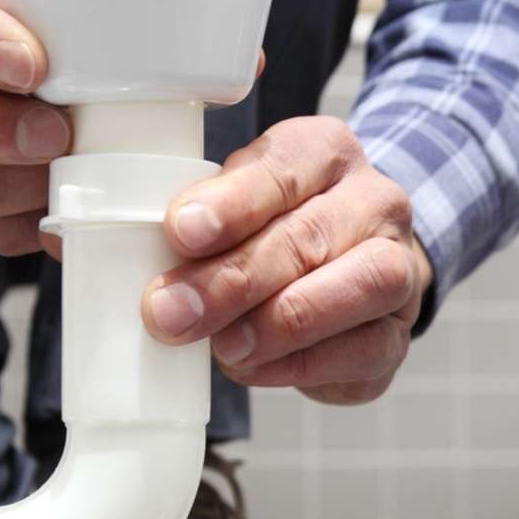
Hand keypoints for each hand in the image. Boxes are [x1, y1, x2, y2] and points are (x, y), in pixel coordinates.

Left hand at [142, 116, 432, 404]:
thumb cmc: (275, 232)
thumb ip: (191, 222)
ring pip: (359, 288)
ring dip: (280, 323)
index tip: (181, 232)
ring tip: (223, 347)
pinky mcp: (397, 334)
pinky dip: (301, 364)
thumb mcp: (233, 203)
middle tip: (172, 313)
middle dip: (234, 279)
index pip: (282, 168)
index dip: (231, 204)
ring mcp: (399, 269)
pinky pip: (363, 350)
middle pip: (310, 235)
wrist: (352, 271)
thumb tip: (118, 261)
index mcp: (326, 152)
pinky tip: (253, 366)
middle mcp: (375, 202)